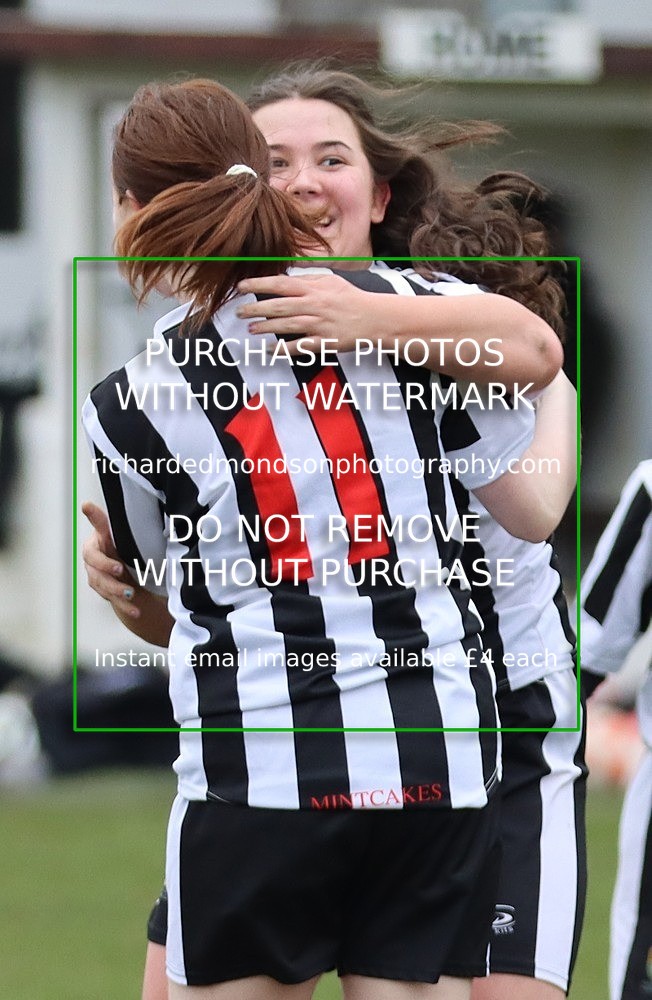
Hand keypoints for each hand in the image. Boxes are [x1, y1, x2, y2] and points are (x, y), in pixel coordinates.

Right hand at [81, 501, 139, 618]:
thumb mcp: (115, 530)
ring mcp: (97, 579)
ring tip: (132, 595)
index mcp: (93, 546)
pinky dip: (126, 607)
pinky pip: (114, 601)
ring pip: (104, 588)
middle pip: (97, 573)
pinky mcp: (106, 593)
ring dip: (119, 594)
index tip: (117, 567)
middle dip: (110, 577)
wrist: (126, 563)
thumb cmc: (119, 541)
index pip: (93, 553)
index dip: (103, 561)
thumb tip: (85, 504)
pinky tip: (137, 611)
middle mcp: (92, 564)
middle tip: (123, 577)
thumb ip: (100, 520)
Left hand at [236, 273, 377, 354]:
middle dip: (255, 308)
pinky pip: (299, 346)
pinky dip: (283, 348)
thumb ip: (307, 279)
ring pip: (286, 325)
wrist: (375, 318)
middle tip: (239, 312)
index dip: (258, 284)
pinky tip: (269, 349)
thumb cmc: (351, 299)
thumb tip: (285, 276)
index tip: (241, 287)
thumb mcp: (330, 281)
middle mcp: (314, 305)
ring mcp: (319, 324)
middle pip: (279, 305)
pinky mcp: (325, 342)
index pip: (280, 284)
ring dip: (265, 327)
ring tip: (250, 329)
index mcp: (314, 288)